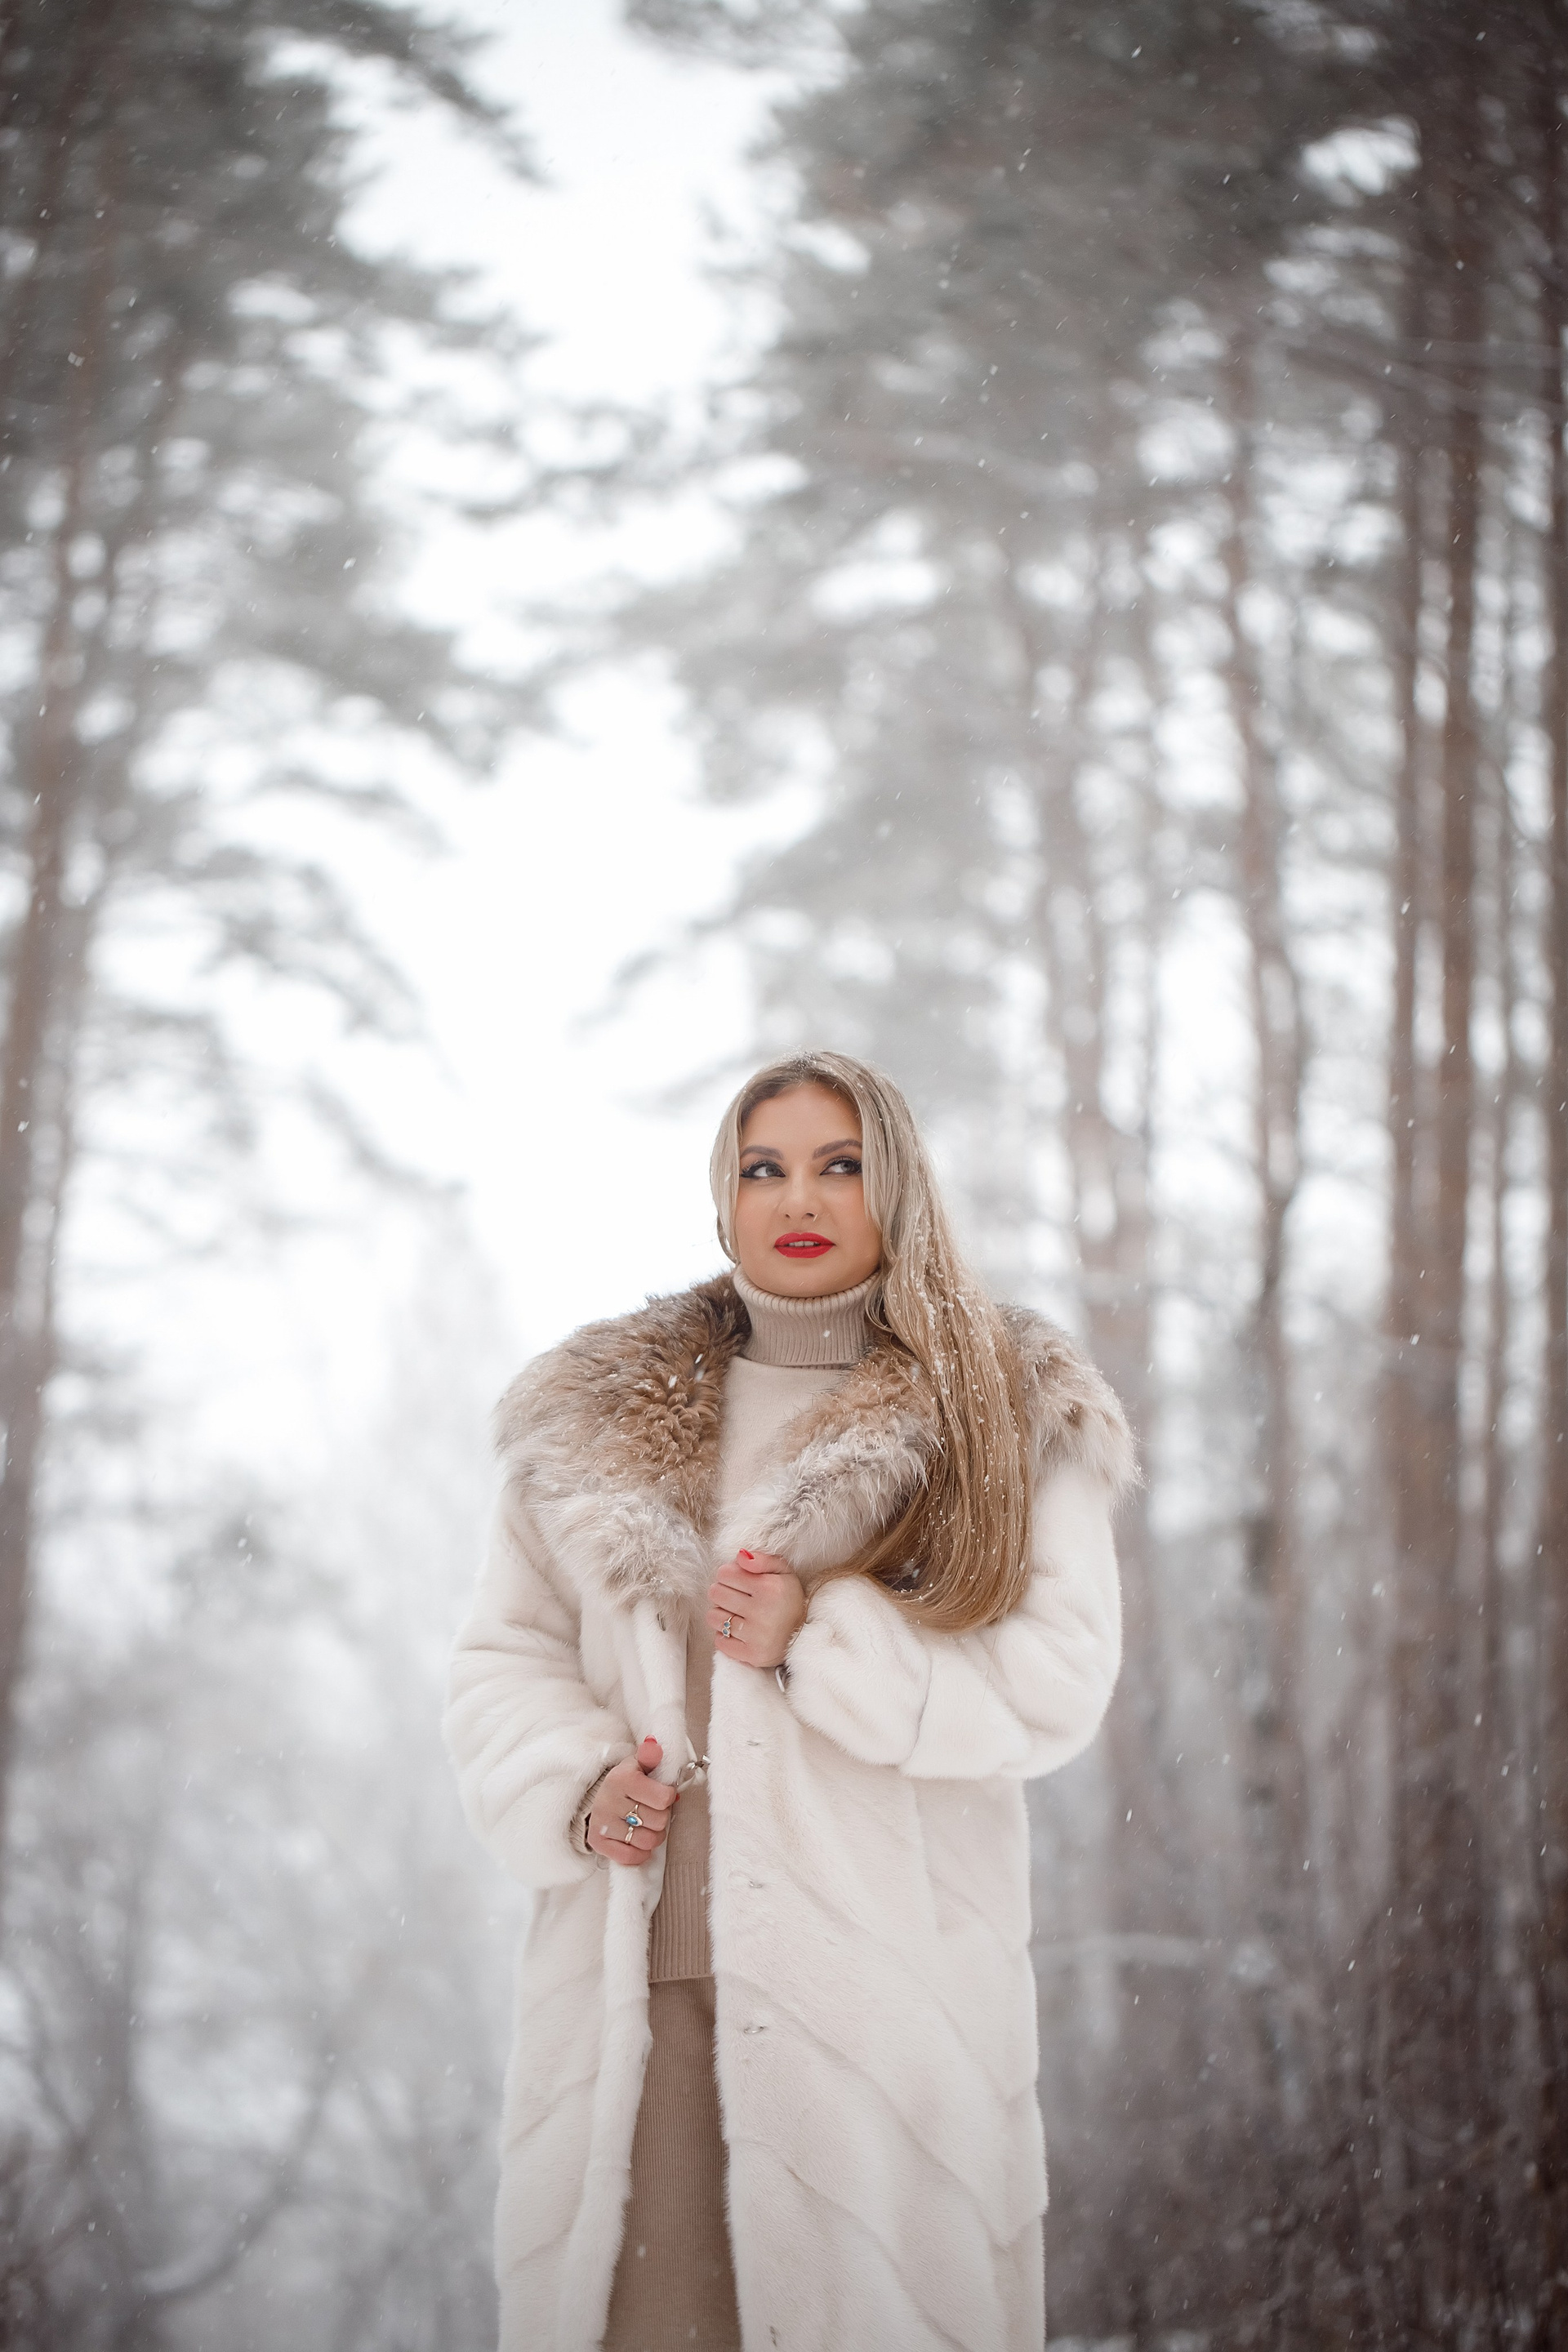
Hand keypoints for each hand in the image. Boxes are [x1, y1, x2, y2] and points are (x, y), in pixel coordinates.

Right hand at [587, 1735, 677, 1867]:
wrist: (600, 1798)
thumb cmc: (627, 1783)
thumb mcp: (639, 1765)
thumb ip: (650, 1756)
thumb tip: (654, 1745)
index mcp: (621, 1778)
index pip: (664, 1798)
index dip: (669, 1798)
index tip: (663, 1794)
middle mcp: (609, 1800)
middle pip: (659, 1822)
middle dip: (661, 1818)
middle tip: (653, 1810)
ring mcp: (602, 1823)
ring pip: (647, 1841)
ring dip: (653, 1836)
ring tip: (646, 1825)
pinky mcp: (598, 1842)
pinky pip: (630, 1857)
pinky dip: (640, 1853)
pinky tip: (637, 1840)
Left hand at [708, 1549, 806, 1670]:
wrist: (806, 1635)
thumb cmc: (789, 1600)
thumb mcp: (784, 1572)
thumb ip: (762, 1559)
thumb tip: (739, 1555)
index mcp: (769, 1588)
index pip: (724, 1573)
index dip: (728, 1574)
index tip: (737, 1580)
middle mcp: (762, 1612)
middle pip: (715, 1593)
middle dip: (722, 1592)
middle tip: (736, 1597)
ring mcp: (756, 1636)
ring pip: (714, 1617)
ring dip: (721, 1614)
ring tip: (737, 1614)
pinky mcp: (752, 1655)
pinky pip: (720, 1642)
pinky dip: (725, 1636)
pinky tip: (738, 1632)